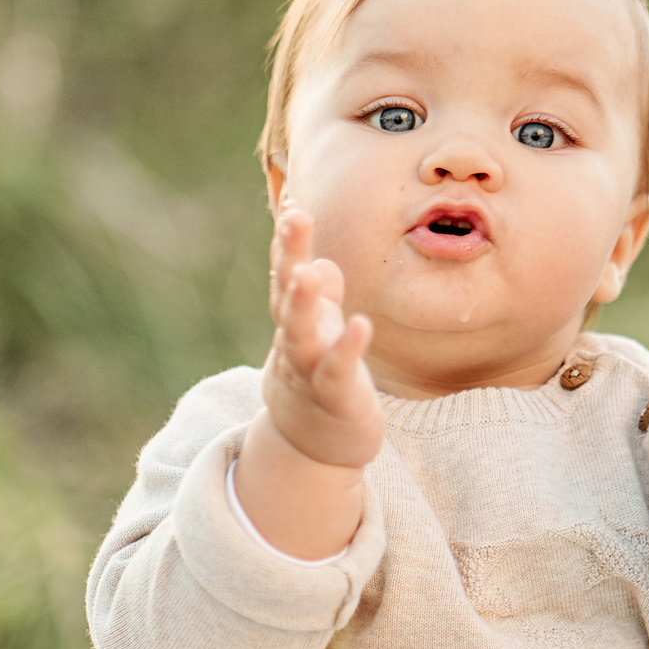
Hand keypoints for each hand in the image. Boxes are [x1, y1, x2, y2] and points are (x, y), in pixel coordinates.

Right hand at [260, 208, 382, 469]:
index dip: (288, 241)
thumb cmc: (319, 380)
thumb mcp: (320, 334)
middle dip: (289, 255)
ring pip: (300, 334)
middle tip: (293, 217)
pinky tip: (361, 325)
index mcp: (295, 321)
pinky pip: (339, 372)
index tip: (294, 201)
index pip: (287, 274)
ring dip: (304, 302)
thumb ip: (321, 299)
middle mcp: (295, 341)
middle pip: (287, 294)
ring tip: (310, 271)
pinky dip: (348, 349)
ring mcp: (310, 371)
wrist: (313, 446)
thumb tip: (323, 263)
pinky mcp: (335, 398)